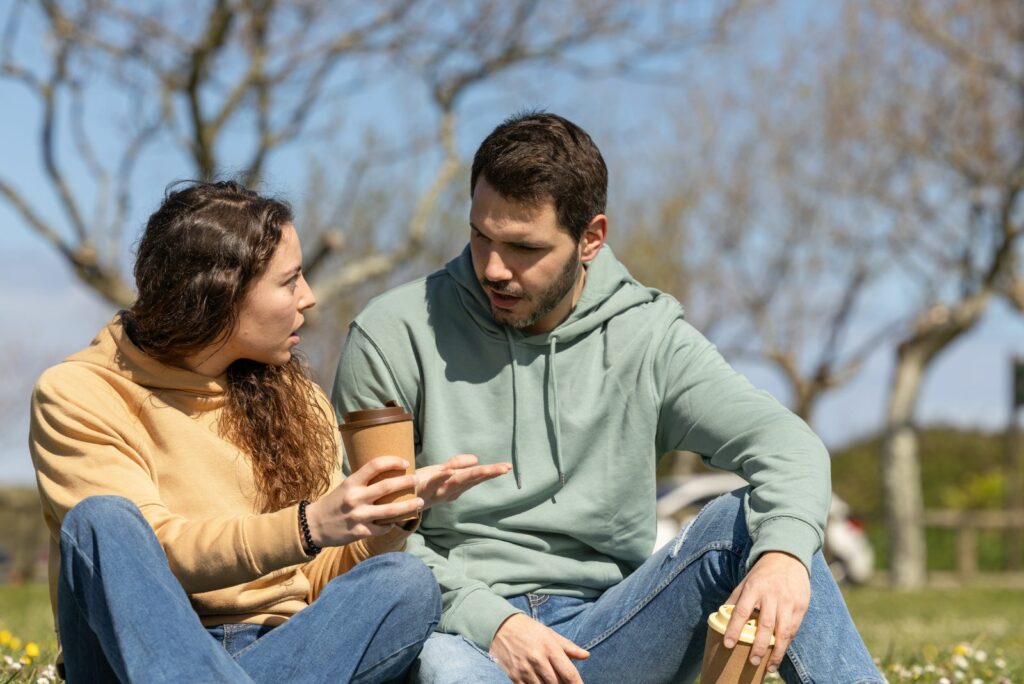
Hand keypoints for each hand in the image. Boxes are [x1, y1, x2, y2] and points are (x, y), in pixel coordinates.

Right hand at [306, 456, 422, 546]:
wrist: (313, 525)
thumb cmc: (334, 503)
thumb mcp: (346, 486)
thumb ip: (364, 482)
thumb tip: (389, 473)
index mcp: (351, 483)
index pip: (374, 465)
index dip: (392, 461)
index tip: (405, 462)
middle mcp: (355, 498)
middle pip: (387, 487)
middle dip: (406, 482)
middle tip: (417, 480)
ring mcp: (358, 516)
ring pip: (390, 511)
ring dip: (408, 506)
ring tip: (420, 503)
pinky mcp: (359, 532)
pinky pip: (382, 528)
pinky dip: (391, 524)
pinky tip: (397, 521)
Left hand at [414, 454, 511, 509]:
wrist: (393, 501)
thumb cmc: (419, 484)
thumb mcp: (439, 472)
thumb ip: (457, 465)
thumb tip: (475, 459)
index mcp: (454, 487)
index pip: (476, 478)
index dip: (491, 472)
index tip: (508, 467)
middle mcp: (447, 491)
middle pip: (470, 480)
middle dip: (488, 474)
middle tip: (505, 468)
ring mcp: (434, 490)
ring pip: (455, 481)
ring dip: (470, 475)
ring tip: (485, 467)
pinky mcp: (420, 488)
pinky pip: (431, 482)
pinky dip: (440, 477)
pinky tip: (448, 470)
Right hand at [489, 613, 588, 683]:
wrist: (500, 626)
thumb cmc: (528, 629)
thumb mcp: (549, 633)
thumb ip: (568, 646)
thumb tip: (586, 655)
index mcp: (550, 648)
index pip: (569, 673)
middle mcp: (538, 660)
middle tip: (564, 682)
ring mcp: (525, 669)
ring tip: (550, 680)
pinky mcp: (514, 676)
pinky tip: (538, 682)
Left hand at [724, 551, 809, 673]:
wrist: (787, 558)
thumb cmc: (762, 574)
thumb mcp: (745, 581)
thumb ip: (735, 599)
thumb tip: (721, 616)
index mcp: (753, 588)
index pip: (741, 612)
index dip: (734, 629)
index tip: (728, 644)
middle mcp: (771, 596)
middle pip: (765, 626)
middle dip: (759, 646)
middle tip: (752, 661)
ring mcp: (788, 602)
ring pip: (782, 631)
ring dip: (776, 652)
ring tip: (769, 667)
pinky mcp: (801, 606)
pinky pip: (793, 629)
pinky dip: (787, 643)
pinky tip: (780, 653)